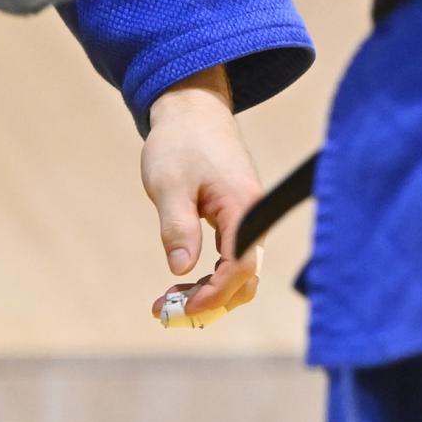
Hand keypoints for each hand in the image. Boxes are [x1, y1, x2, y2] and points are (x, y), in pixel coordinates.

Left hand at [140, 66, 263, 329]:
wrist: (193, 109)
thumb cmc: (180, 141)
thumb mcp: (169, 183)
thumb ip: (177, 226)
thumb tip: (182, 269)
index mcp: (244, 208)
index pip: (240, 267)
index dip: (214, 294)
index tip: (183, 308)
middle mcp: (255, 218)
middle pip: (245, 279)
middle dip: (211, 302)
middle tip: (167, 312)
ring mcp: (249, 220)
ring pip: (240, 274)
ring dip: (209, 294)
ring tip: (168, 301)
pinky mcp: (238, 220)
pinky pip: (233, 260)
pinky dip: (211, 278)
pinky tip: (183, 283)